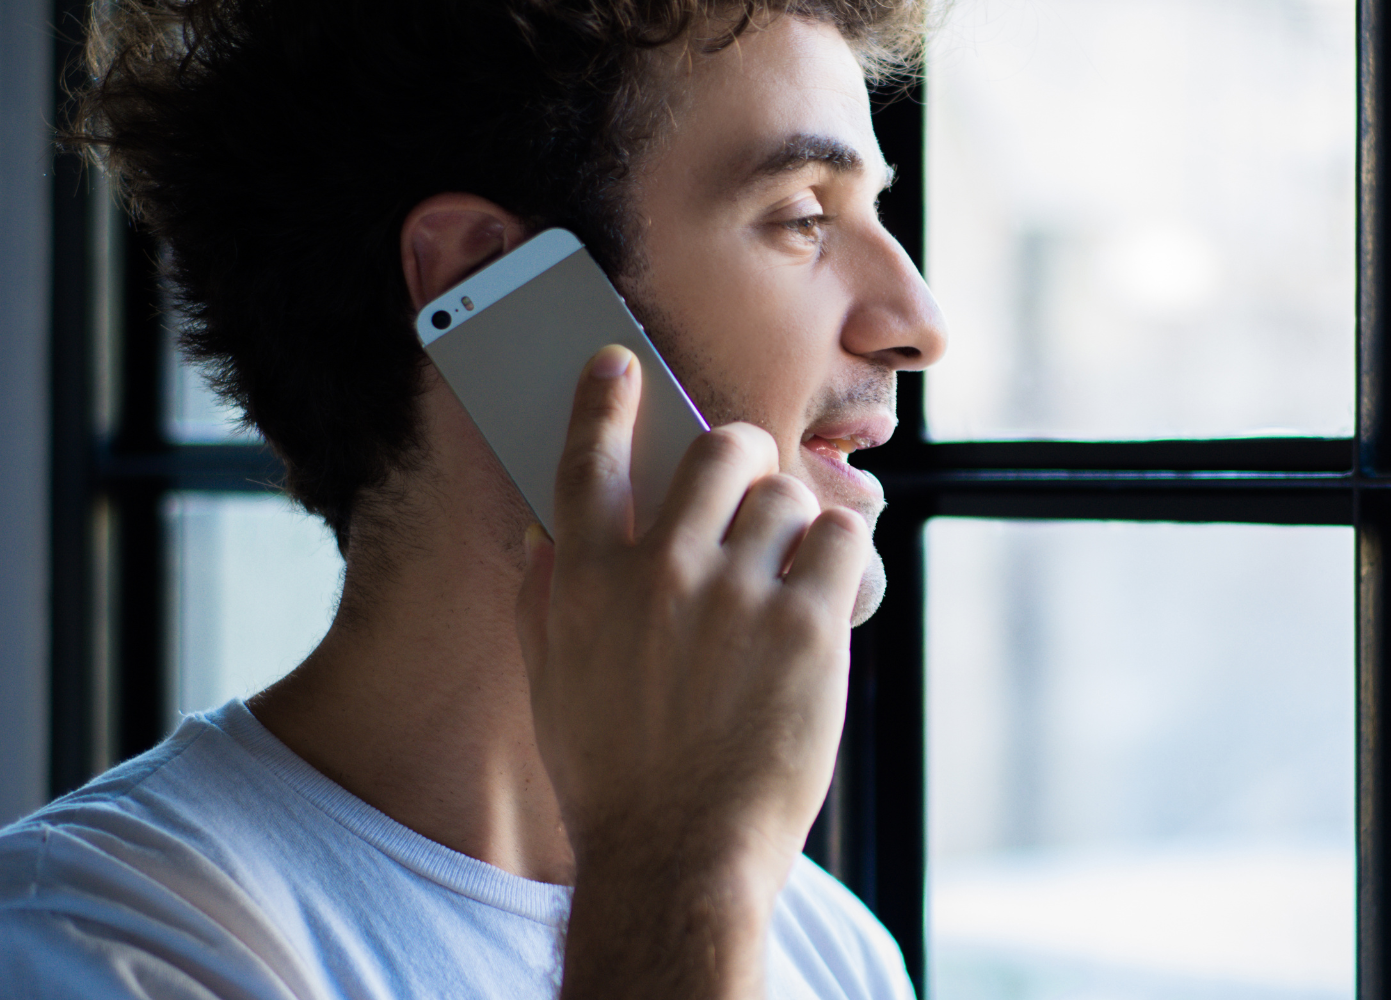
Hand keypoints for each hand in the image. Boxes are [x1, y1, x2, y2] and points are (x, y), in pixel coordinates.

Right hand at [516, 344, 870, 998]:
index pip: (590, 457)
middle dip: (745, 458)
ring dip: (793, 526)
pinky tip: (824, 592)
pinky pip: (841, 539)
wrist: (679, 853)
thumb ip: (548, 596)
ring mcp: (735, 595)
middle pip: (723, 450)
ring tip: (785, 577)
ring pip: (789, 496)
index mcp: (585, 580)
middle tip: (752, 486)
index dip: (606, 398)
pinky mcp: (806, 626)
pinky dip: (839, 557)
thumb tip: (545, 529)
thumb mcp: (553, 681)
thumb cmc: (616, 774)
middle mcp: (658, 572)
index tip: (620, 363)